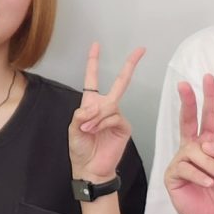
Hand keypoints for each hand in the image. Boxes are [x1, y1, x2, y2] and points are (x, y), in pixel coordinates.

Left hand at [70, 44, 144, 183]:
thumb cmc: (80, 149)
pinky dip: (102, 123)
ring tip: (87, 130)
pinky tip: (96, 131)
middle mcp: (106, 107)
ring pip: (109, 105)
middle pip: (120, 82)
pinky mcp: (124, 126)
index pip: (93, 79)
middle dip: (130, 65)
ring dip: (96, 117)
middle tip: (141, 50)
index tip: (96, 45)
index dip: (93, 62)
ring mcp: (117, 116)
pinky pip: (115, 116)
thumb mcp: (73, 129)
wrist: (90, 168)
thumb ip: (81, 115)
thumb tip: (94, 107)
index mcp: (91, 104)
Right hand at [165, 77, 213, 213]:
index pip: (208, 117)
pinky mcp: (173, 175)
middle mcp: (192, 148)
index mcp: (208, 143)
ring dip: (211, 165)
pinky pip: (186, 168)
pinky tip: (208, 183)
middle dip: (187, 101)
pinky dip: (201, 175)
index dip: (209, 98)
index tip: (208, 78)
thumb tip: (210, 143)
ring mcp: (180, 161)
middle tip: (184, 84)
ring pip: (195, 152)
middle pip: (187, 120)